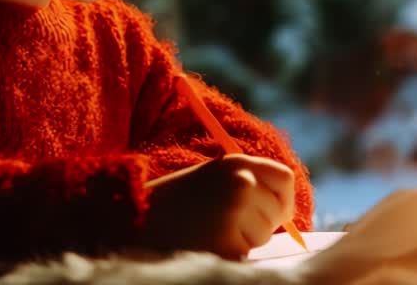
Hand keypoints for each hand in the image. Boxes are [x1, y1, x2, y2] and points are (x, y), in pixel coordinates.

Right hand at [137, 153, 295, 259]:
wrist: (131, 219)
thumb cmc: (172, 201)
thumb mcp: (211, 178)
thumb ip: (245, 183)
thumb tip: (284, 207)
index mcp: (237, 162)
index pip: (285, 179)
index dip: (283, 199)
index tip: (278, 214)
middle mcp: (240, 183)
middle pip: (276, 211)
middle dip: (260, 223)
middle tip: (227, 223)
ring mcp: (234, 213)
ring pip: (262, 236)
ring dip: (243, 240)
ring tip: (209, 230)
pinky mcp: (226, 244)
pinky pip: (243, 254)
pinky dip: (228, 255)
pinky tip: (204, 243)